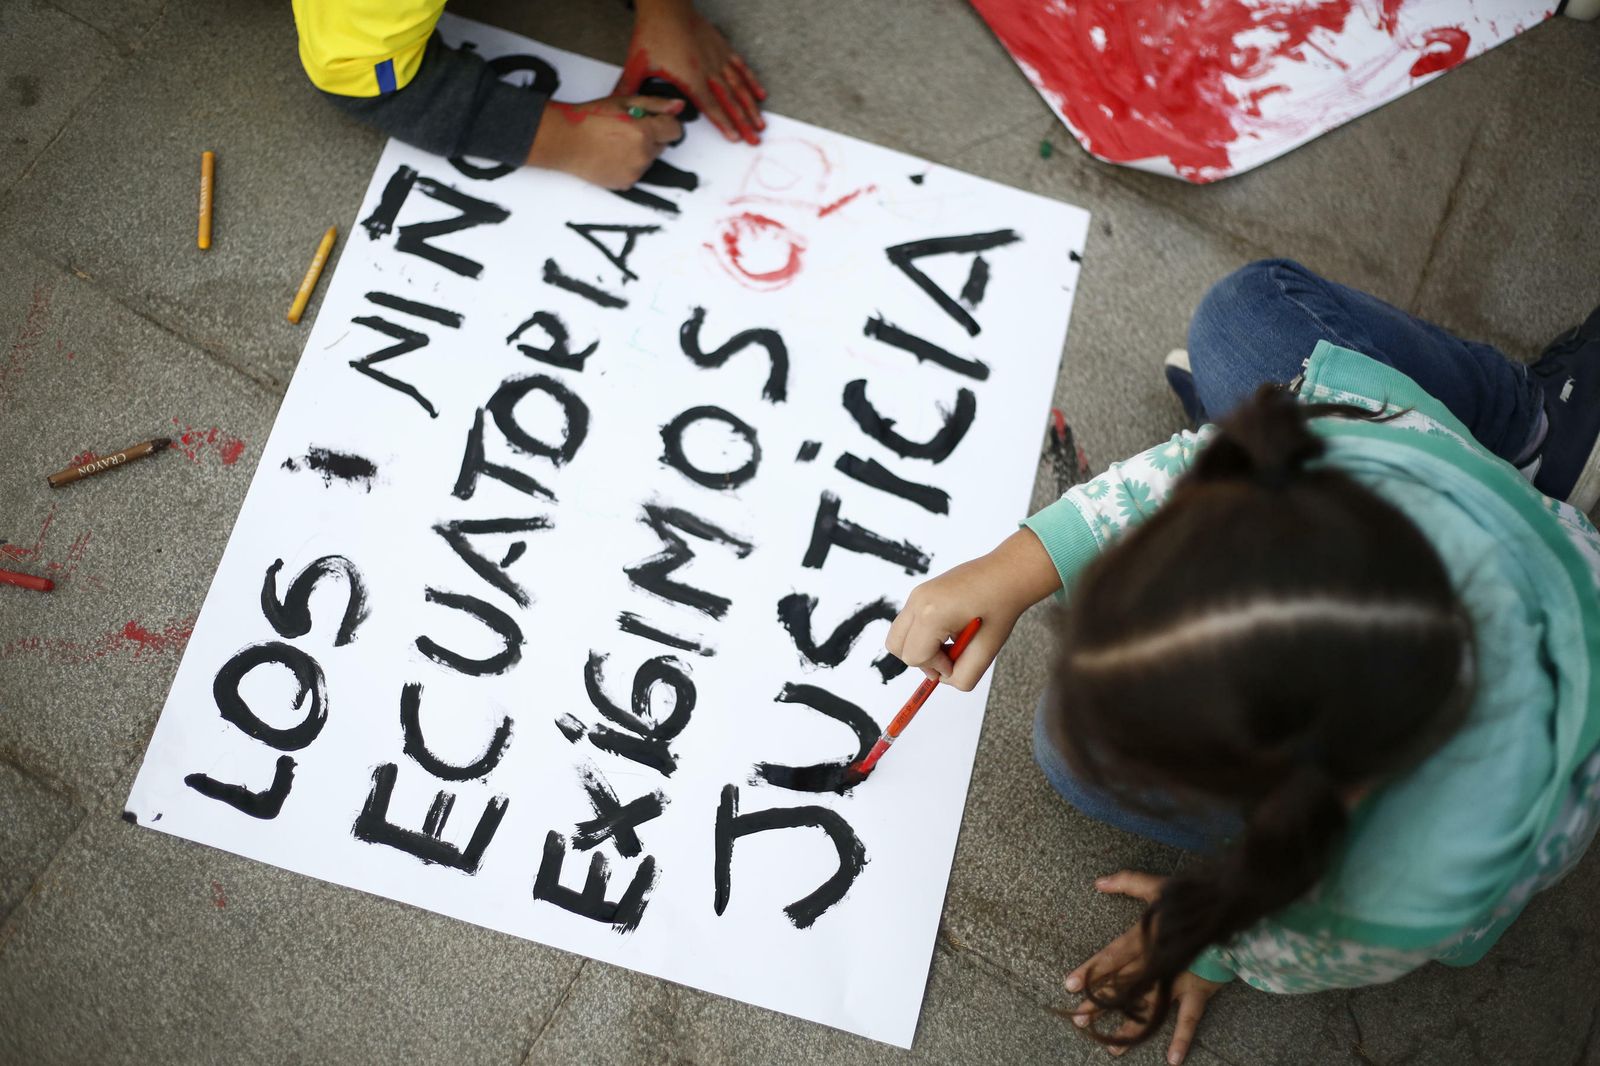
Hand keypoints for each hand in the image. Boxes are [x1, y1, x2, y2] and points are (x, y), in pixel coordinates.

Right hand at [525, 95, 684, 189]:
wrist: (563, 142)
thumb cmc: (588, 119)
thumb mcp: (622, 102)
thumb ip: (654, 104)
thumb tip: (678, 106)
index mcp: (644, 132)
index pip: (675, 130)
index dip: (665, 122)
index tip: (654, 119)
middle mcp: (643, 155)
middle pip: (662, 145)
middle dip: (651, 136)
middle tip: (627, 129)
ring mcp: (635, 172)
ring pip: (649, 159)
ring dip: (640, 151)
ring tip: (615, 142)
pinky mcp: (625, 184)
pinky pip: (637, 172)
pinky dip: (630, 165)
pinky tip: (612, 155)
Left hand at [621, 0, 765, 144]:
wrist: (666, 6)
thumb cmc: (653, 32)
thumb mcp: (637, 63)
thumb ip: (628, 88)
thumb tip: (618, 106)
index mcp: (689, 78)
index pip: (710, 107)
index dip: (724, 124)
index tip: (735, 138)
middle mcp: (707, 71)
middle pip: (730, 102)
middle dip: (743, 123)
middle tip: (755, 139)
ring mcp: (717, 59)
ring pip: (739, 87)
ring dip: (751, 107)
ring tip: (760, 123)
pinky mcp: (722, 48)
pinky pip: (741, 68)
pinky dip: (751, 82)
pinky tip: (760, 94)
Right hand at [884, 528, 1059, 690]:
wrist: (1007, 573)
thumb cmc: (1000, 606)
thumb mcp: (986, 651)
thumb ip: (964, 676)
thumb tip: (946, 679)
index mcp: (932, 614)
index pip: (914, 657)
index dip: (936, 667)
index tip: (956, 663)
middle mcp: (918, 600)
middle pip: (897, 646)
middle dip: (921, 659)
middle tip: (948, 658)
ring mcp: (917, 593)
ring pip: (900, 635)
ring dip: (921, 646)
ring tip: (950, 642)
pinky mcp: (921, 592)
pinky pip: (910, 623)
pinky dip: (924, 634)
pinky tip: (950, 629)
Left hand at [1066, 871, 1224, 1064]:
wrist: (1232, 908)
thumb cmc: (1193, 898)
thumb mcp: (1158, 886)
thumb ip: (1127, 882)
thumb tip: (1099, 881)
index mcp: (1144, 938)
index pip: (1111, 958)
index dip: (1090, 972)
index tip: (1070, 986)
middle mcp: (1155, 961)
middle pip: (1122, 986)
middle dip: (1099, 1005)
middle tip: (1078, 1021)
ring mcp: (1176, 978)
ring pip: (1148, 1006)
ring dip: (1129, 1027)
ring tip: (1111, 1050)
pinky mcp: (1198, 990)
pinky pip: (1189, 1018)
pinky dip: (1181, 1038)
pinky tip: (1172, 1060)